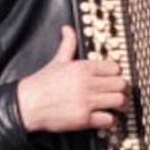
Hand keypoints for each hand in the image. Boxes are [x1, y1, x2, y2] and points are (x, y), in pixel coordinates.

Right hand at [15, 25, 129, 134]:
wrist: (27, 104)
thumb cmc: (41, 84)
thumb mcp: (57, 60)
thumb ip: (67, 44)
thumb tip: (67, 29)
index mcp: (82, 67)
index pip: (115, 67)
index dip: (117, 74)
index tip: (115, 79)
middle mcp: (86, 83)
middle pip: (121, 84)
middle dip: (122, 90)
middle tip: (120, 94)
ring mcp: (86, 101)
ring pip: (119, 100)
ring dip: (120, 105)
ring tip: (117, 107)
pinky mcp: (83, 119)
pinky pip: (109, 119)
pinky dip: (110, 120)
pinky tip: (104, 118)